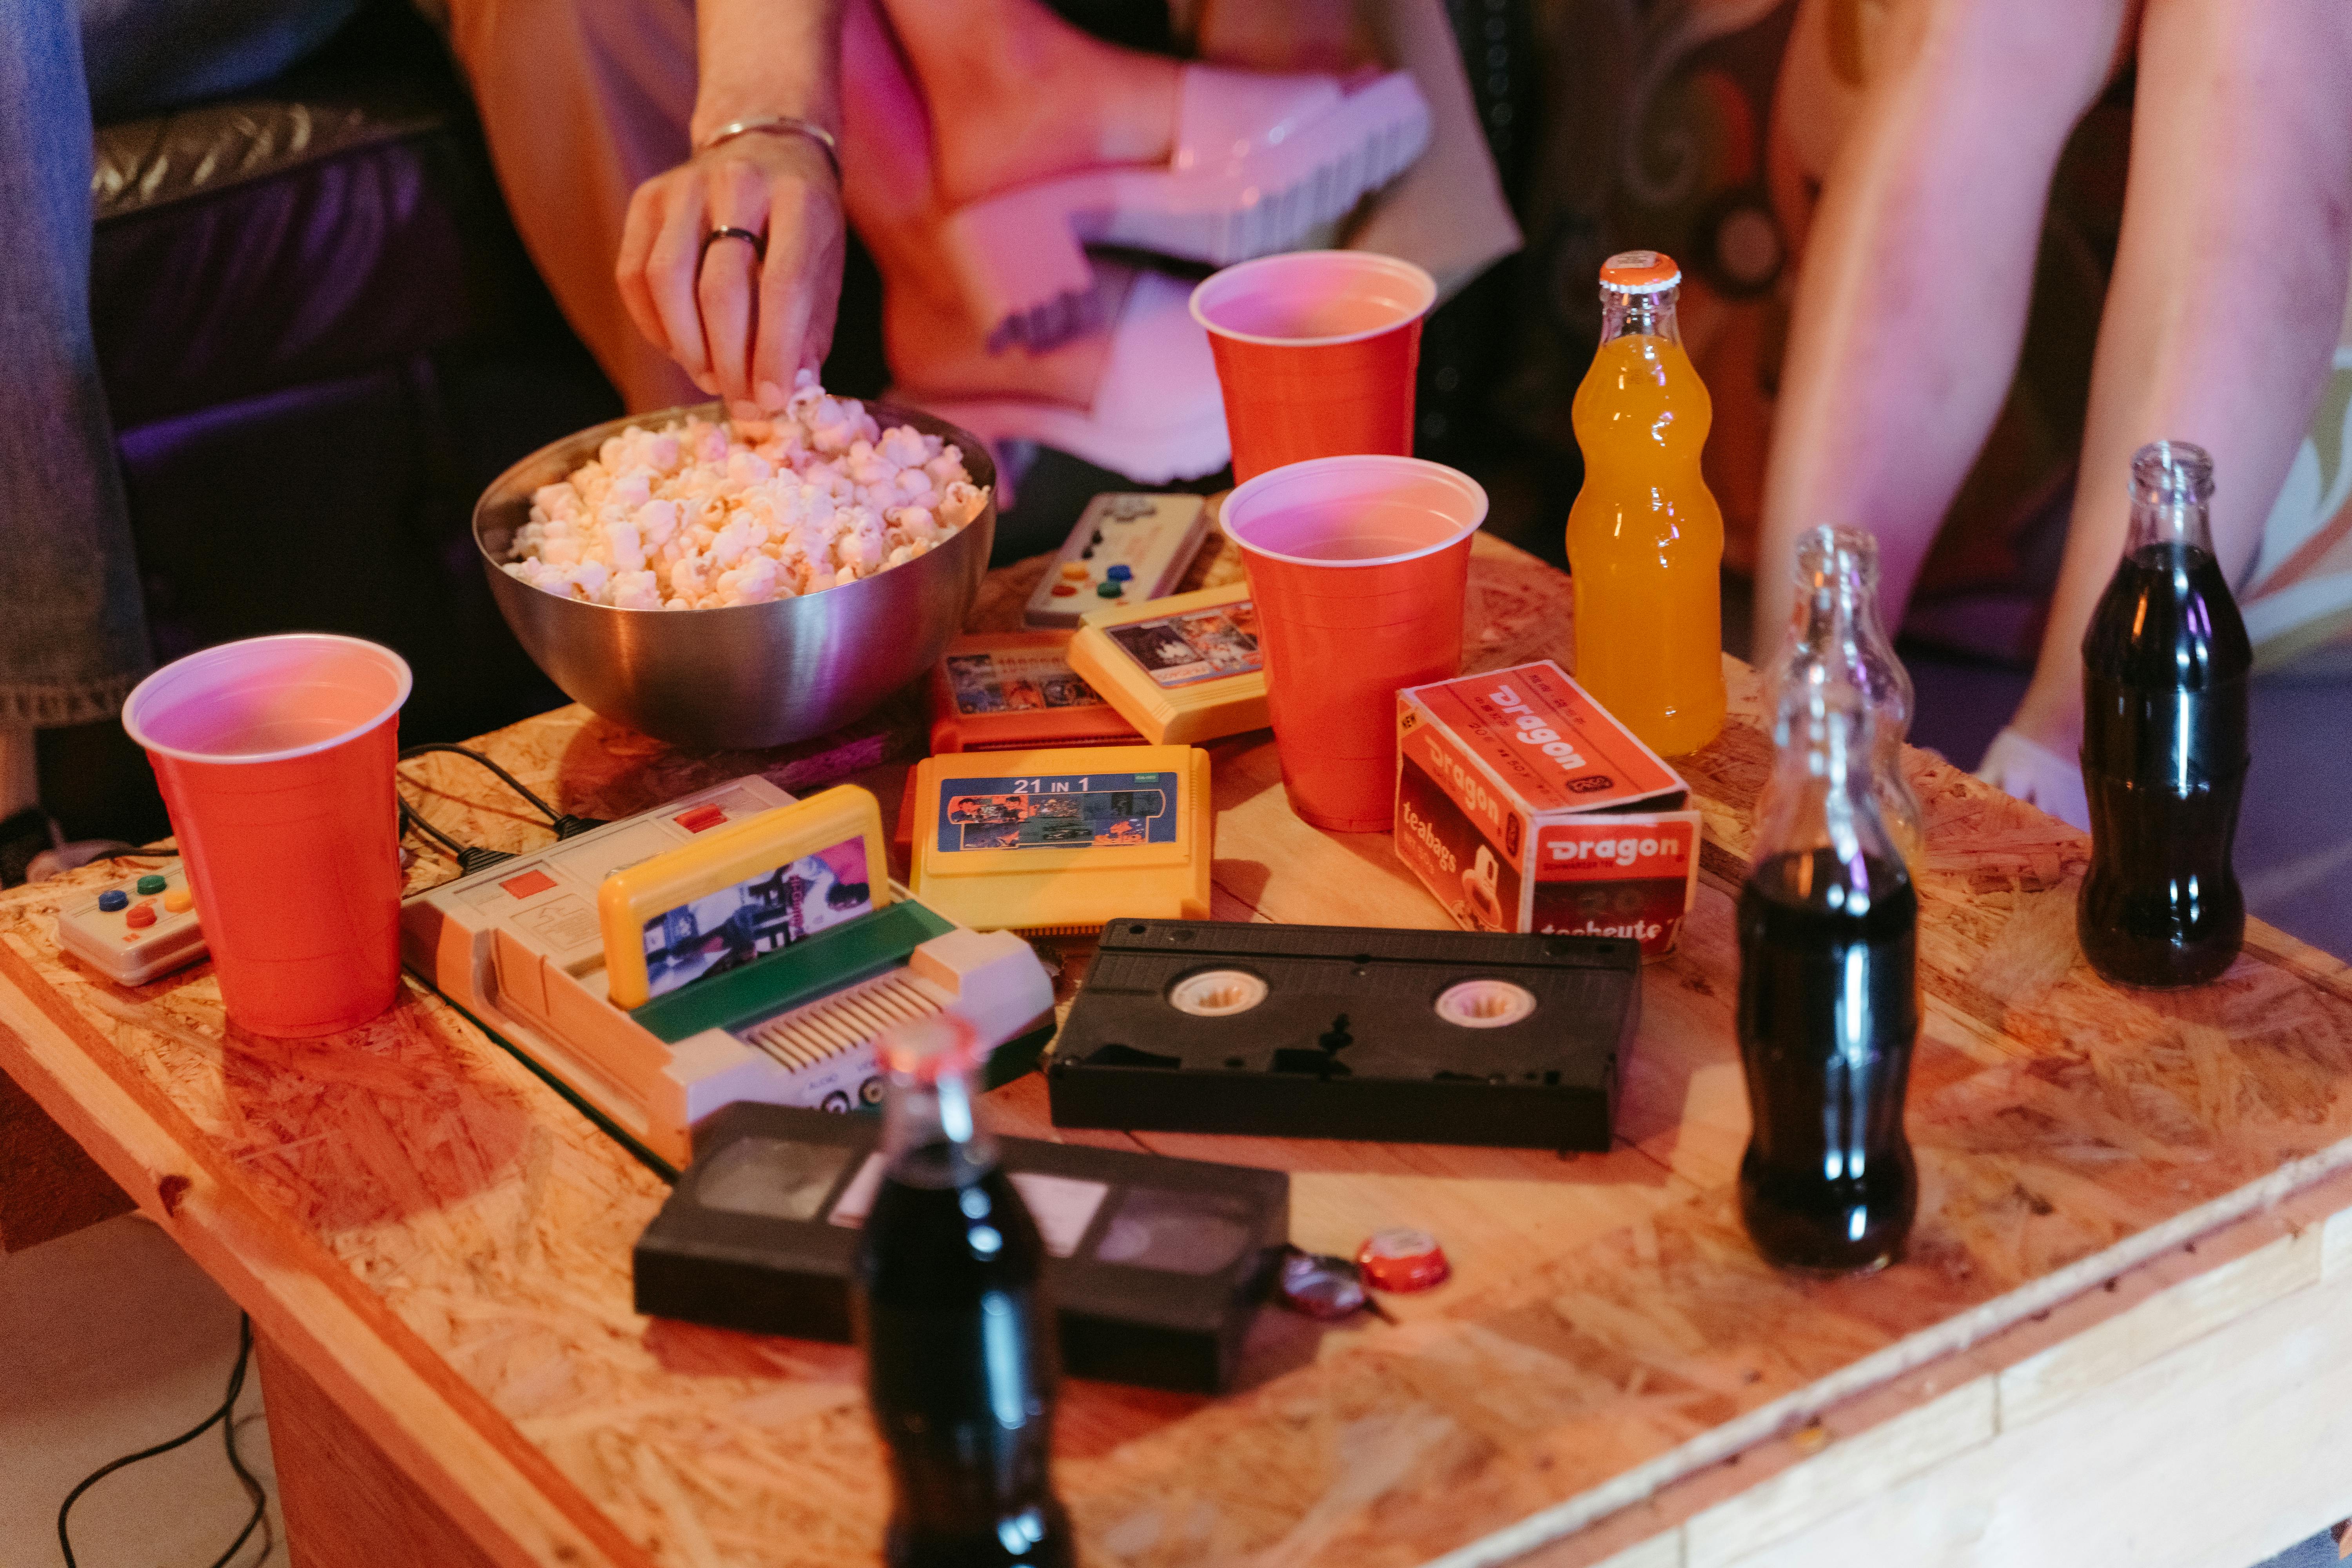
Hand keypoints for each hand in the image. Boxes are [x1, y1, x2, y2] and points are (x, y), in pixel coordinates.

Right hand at [616, 132, 845, 410]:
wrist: (766, 147)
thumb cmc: (801, 224)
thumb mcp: (825, 269)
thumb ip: (809, 331)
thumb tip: (785, 396)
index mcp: (799, 200)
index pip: (782, 286)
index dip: (774, 353)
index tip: (772, 400)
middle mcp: (739, 183)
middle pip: (720, 288)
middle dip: (728, 359)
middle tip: (739, 399)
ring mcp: (685, 186)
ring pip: (668, 281)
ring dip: (687, 346)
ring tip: (710, 377)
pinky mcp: (647, 198)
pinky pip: (634, 275)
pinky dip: (654, 325)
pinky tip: (680, 348)